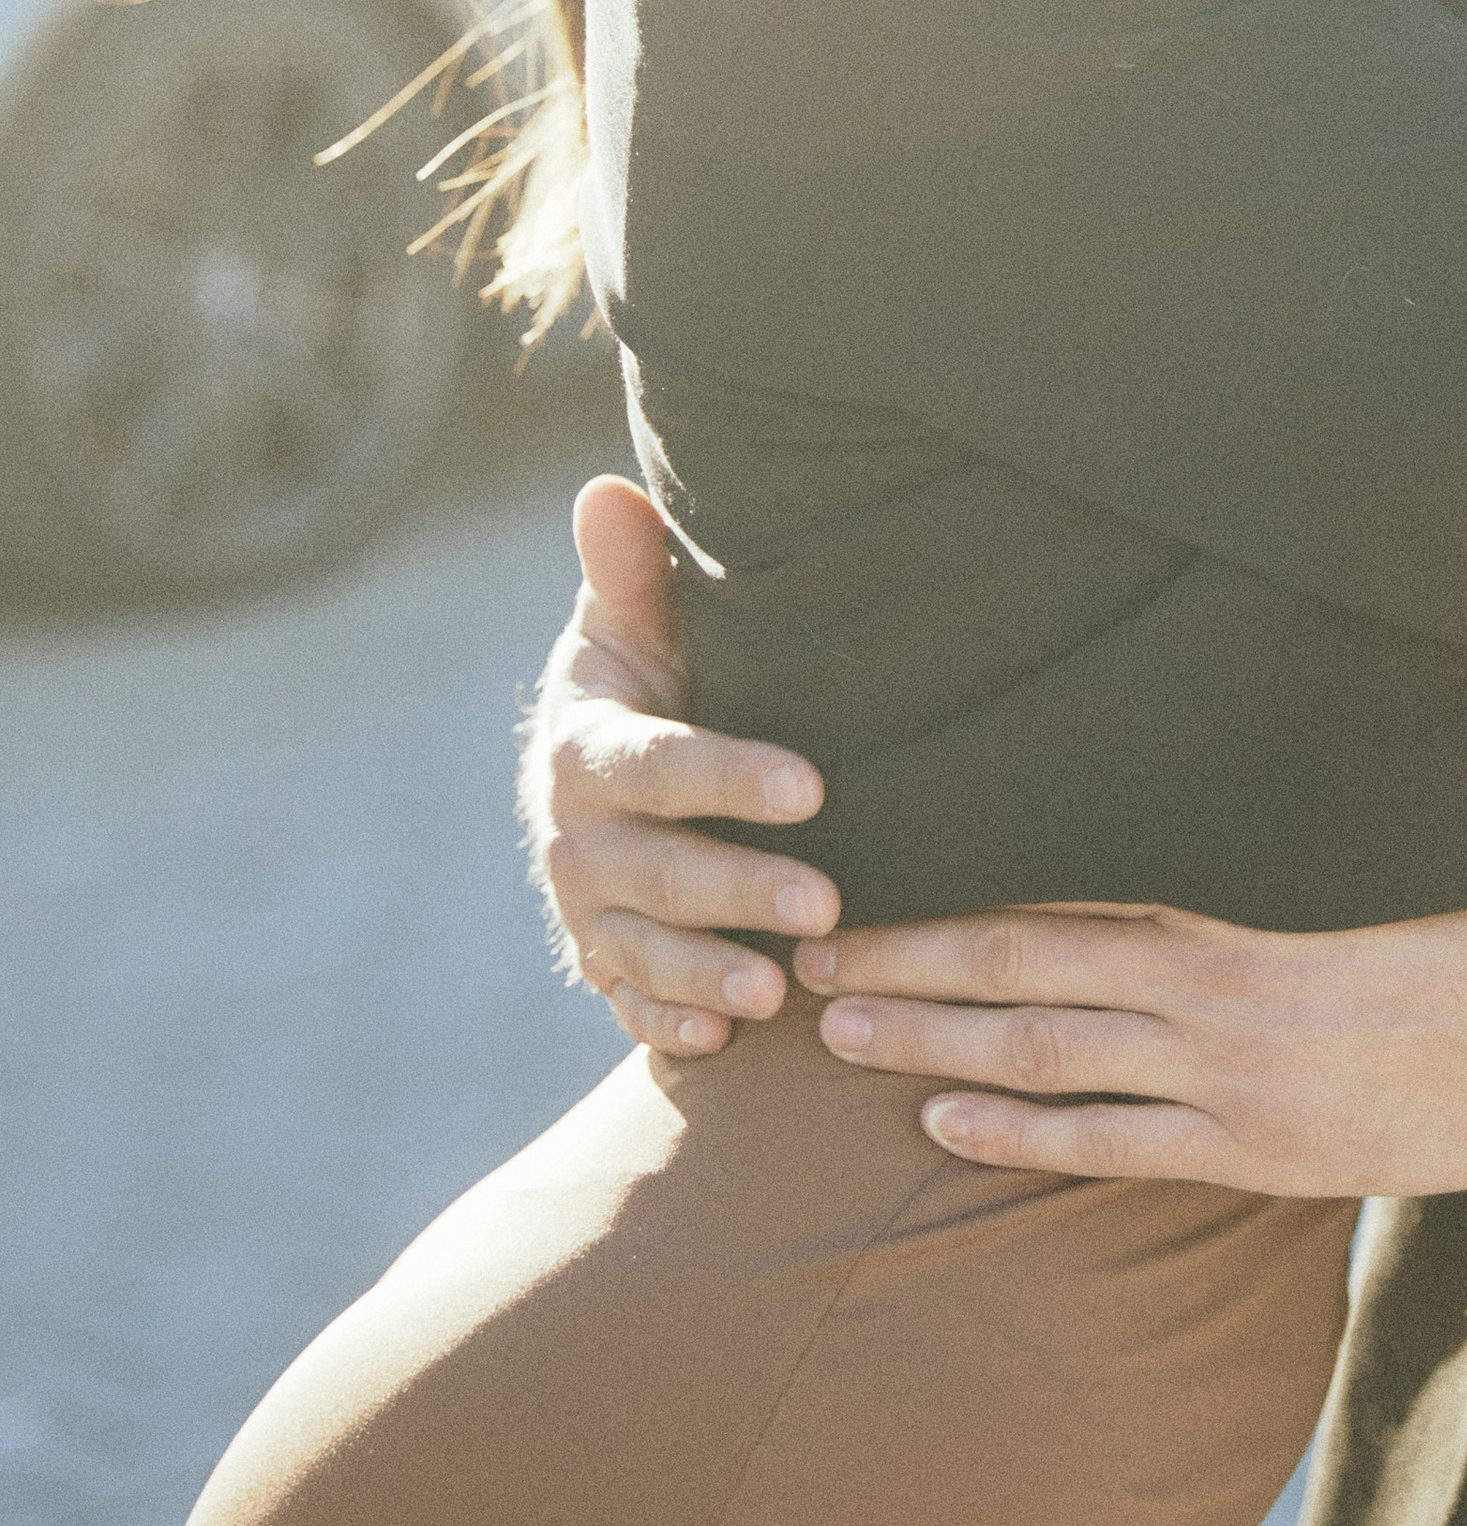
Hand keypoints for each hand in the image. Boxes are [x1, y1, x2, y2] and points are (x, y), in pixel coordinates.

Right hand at [523, 475, 839, 1052]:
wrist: (604, 771)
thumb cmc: (648, 676)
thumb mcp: (637, 622)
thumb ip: (632, 570)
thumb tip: (608, 487)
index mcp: (589, 747)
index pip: (658, 766)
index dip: (728, 777)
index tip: (811, 787)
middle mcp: (579, 836)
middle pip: (657, 871)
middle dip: (739, 891)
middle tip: (828, 904)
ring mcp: (589, 909)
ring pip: (642, 950)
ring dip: (707, 973)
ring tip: (779, 992)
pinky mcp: (605, 962)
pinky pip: (630, 1003)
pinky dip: (670, 1022)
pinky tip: (725, 1037)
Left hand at [796, 875, 1466, 1192]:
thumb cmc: (1423, 992)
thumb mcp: (1299, 960)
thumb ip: (1203, 976)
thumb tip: (1108, 984)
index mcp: (1203, 935)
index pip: (1039, 923)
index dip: (936, 928)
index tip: (851, 922)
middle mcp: (1194, 987)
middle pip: (1013, 971)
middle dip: (899, 974)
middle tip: (796, 970)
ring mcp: (1218, 1069)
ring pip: (1041, 1049)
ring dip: (929, 1045)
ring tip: (835, 1040)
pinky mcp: (1252, 1145)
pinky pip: (1110, 1140)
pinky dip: (1018, 1135)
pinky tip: (942, 1131)